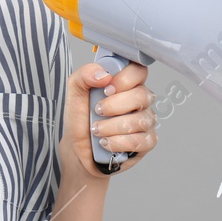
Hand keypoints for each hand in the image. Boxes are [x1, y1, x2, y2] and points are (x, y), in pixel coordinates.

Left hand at [64, 60, 157, 178]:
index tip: (107, 88)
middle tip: (98, 111)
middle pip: (142, 96)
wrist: (78, 149)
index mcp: (126, 85)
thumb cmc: (81, 121)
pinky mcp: (146, 142)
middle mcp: (139, 102)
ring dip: (112, 127)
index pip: (139, 71)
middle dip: (115, 105)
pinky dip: (119, 142)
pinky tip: (107, 142)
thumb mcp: (75, 93)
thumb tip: (103, 74)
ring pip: (140, 120)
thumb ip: (84, 75)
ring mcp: (146, 121)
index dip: (125, 78)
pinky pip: (141, 141)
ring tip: (97, 130)